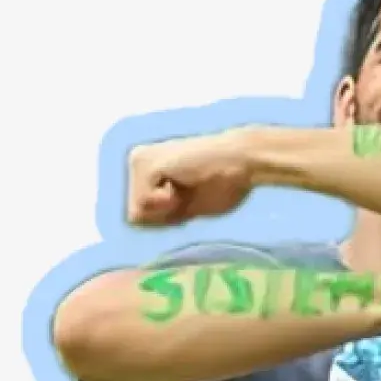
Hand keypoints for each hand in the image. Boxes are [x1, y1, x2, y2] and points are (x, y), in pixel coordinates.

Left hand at [123, 131, 257, 225]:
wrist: (245, 160)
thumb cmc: (226, 183)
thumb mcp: (187, 206)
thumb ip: (162, 213)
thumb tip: (135, 220)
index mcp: (146, 167)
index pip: (141, 213)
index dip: (167, 218)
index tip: (190, 198)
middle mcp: (137, 160)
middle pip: (134, 214)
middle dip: (164, 215)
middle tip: (190, 192)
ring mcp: (139, 161)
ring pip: (137, 211)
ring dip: (166, 209)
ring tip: (187, 186)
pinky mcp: (147, 165)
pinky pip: (144, 204)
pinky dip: (166, 204)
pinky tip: (183, 184)